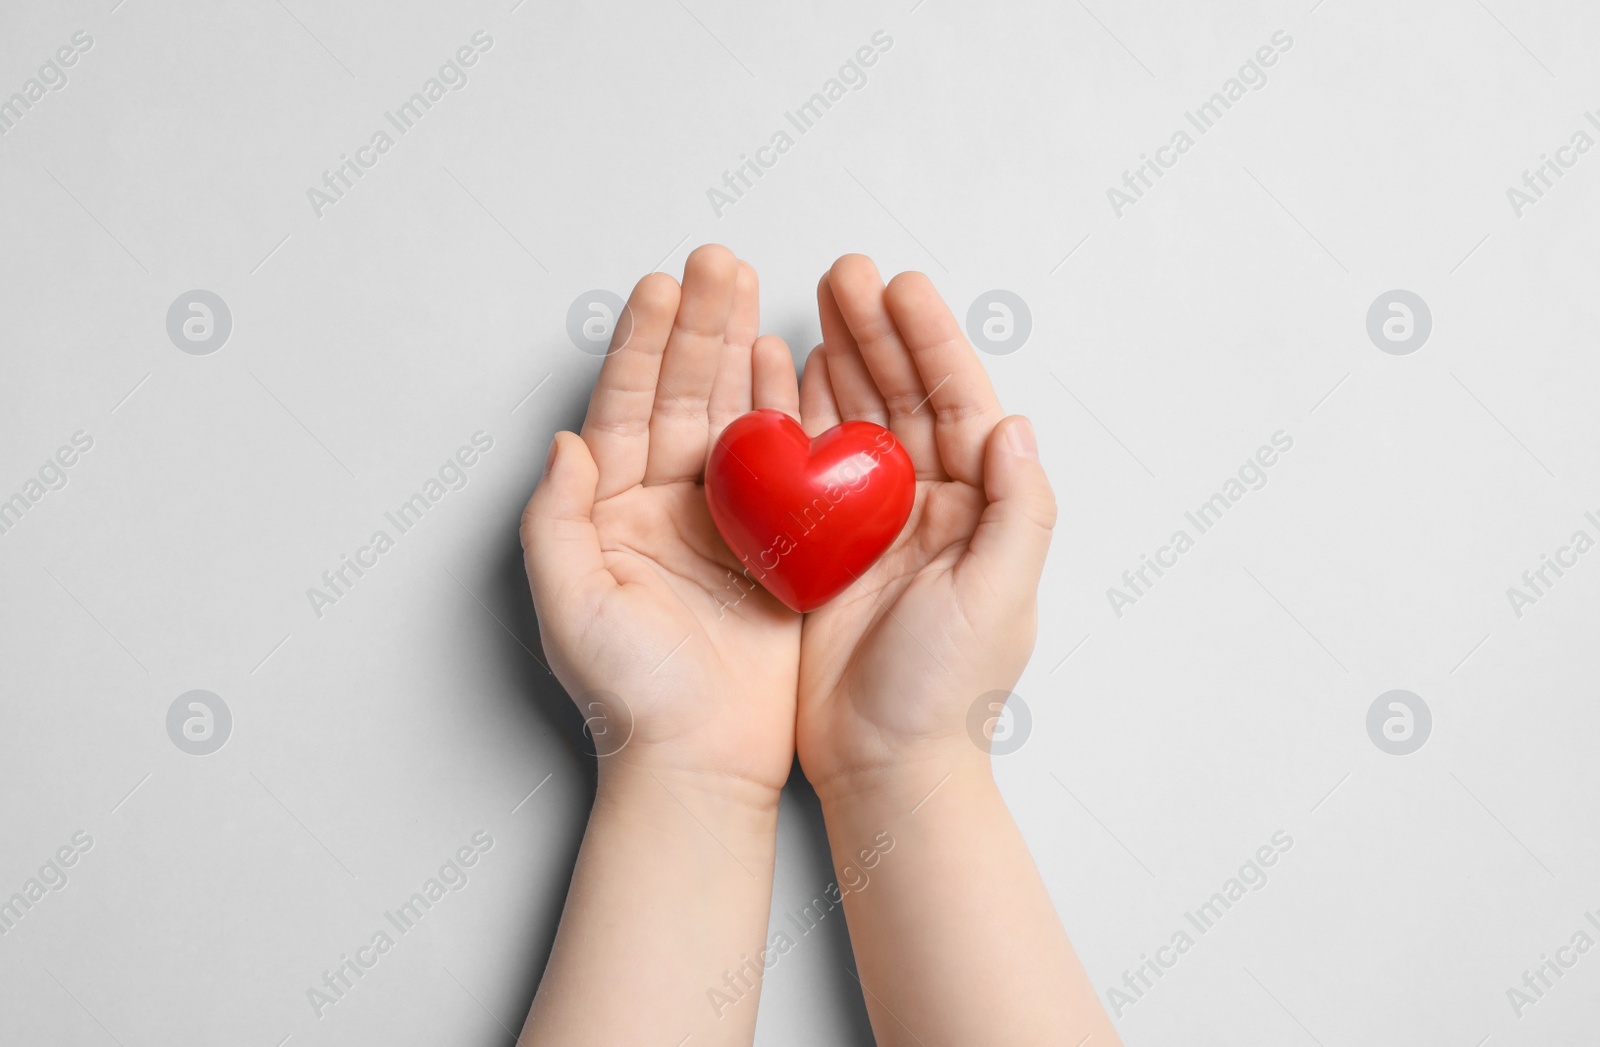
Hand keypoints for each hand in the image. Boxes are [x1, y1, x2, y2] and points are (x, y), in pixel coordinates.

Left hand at [521, 245, 802, 798]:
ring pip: (732, 416)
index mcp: (611, 510)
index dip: (643, 346)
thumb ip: (554, 522)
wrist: (699, 763)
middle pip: (682, 395)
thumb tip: (562, 443)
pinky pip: (782, 465)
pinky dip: (787, 412)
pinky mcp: (775, 545)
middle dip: (699, 326)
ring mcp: (723, 521)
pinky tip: (790, 364)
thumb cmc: (628, 697)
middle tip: (720, 262)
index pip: (624, 408)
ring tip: (753, 289)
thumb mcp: (569, 608)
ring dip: (740, 352)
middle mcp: (665, 504)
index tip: (663, 286)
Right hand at [793, 255, 1057, 794]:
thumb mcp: (999, 599)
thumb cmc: (945, 690)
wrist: (882, 763)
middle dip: (876, 332)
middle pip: (903, 396)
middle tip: (844, 273)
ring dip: (838, 358)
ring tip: (814, 302)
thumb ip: (1018, 511)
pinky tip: (784, 374)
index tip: (900, 286)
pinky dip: (797, 416)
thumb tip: (1014, 422)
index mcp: (977, 508)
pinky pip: (807, 465)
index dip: (931, 341)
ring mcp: (870, 522)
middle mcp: (926, 504)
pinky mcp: (821, 546)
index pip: (958, 403)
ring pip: (855, 419)